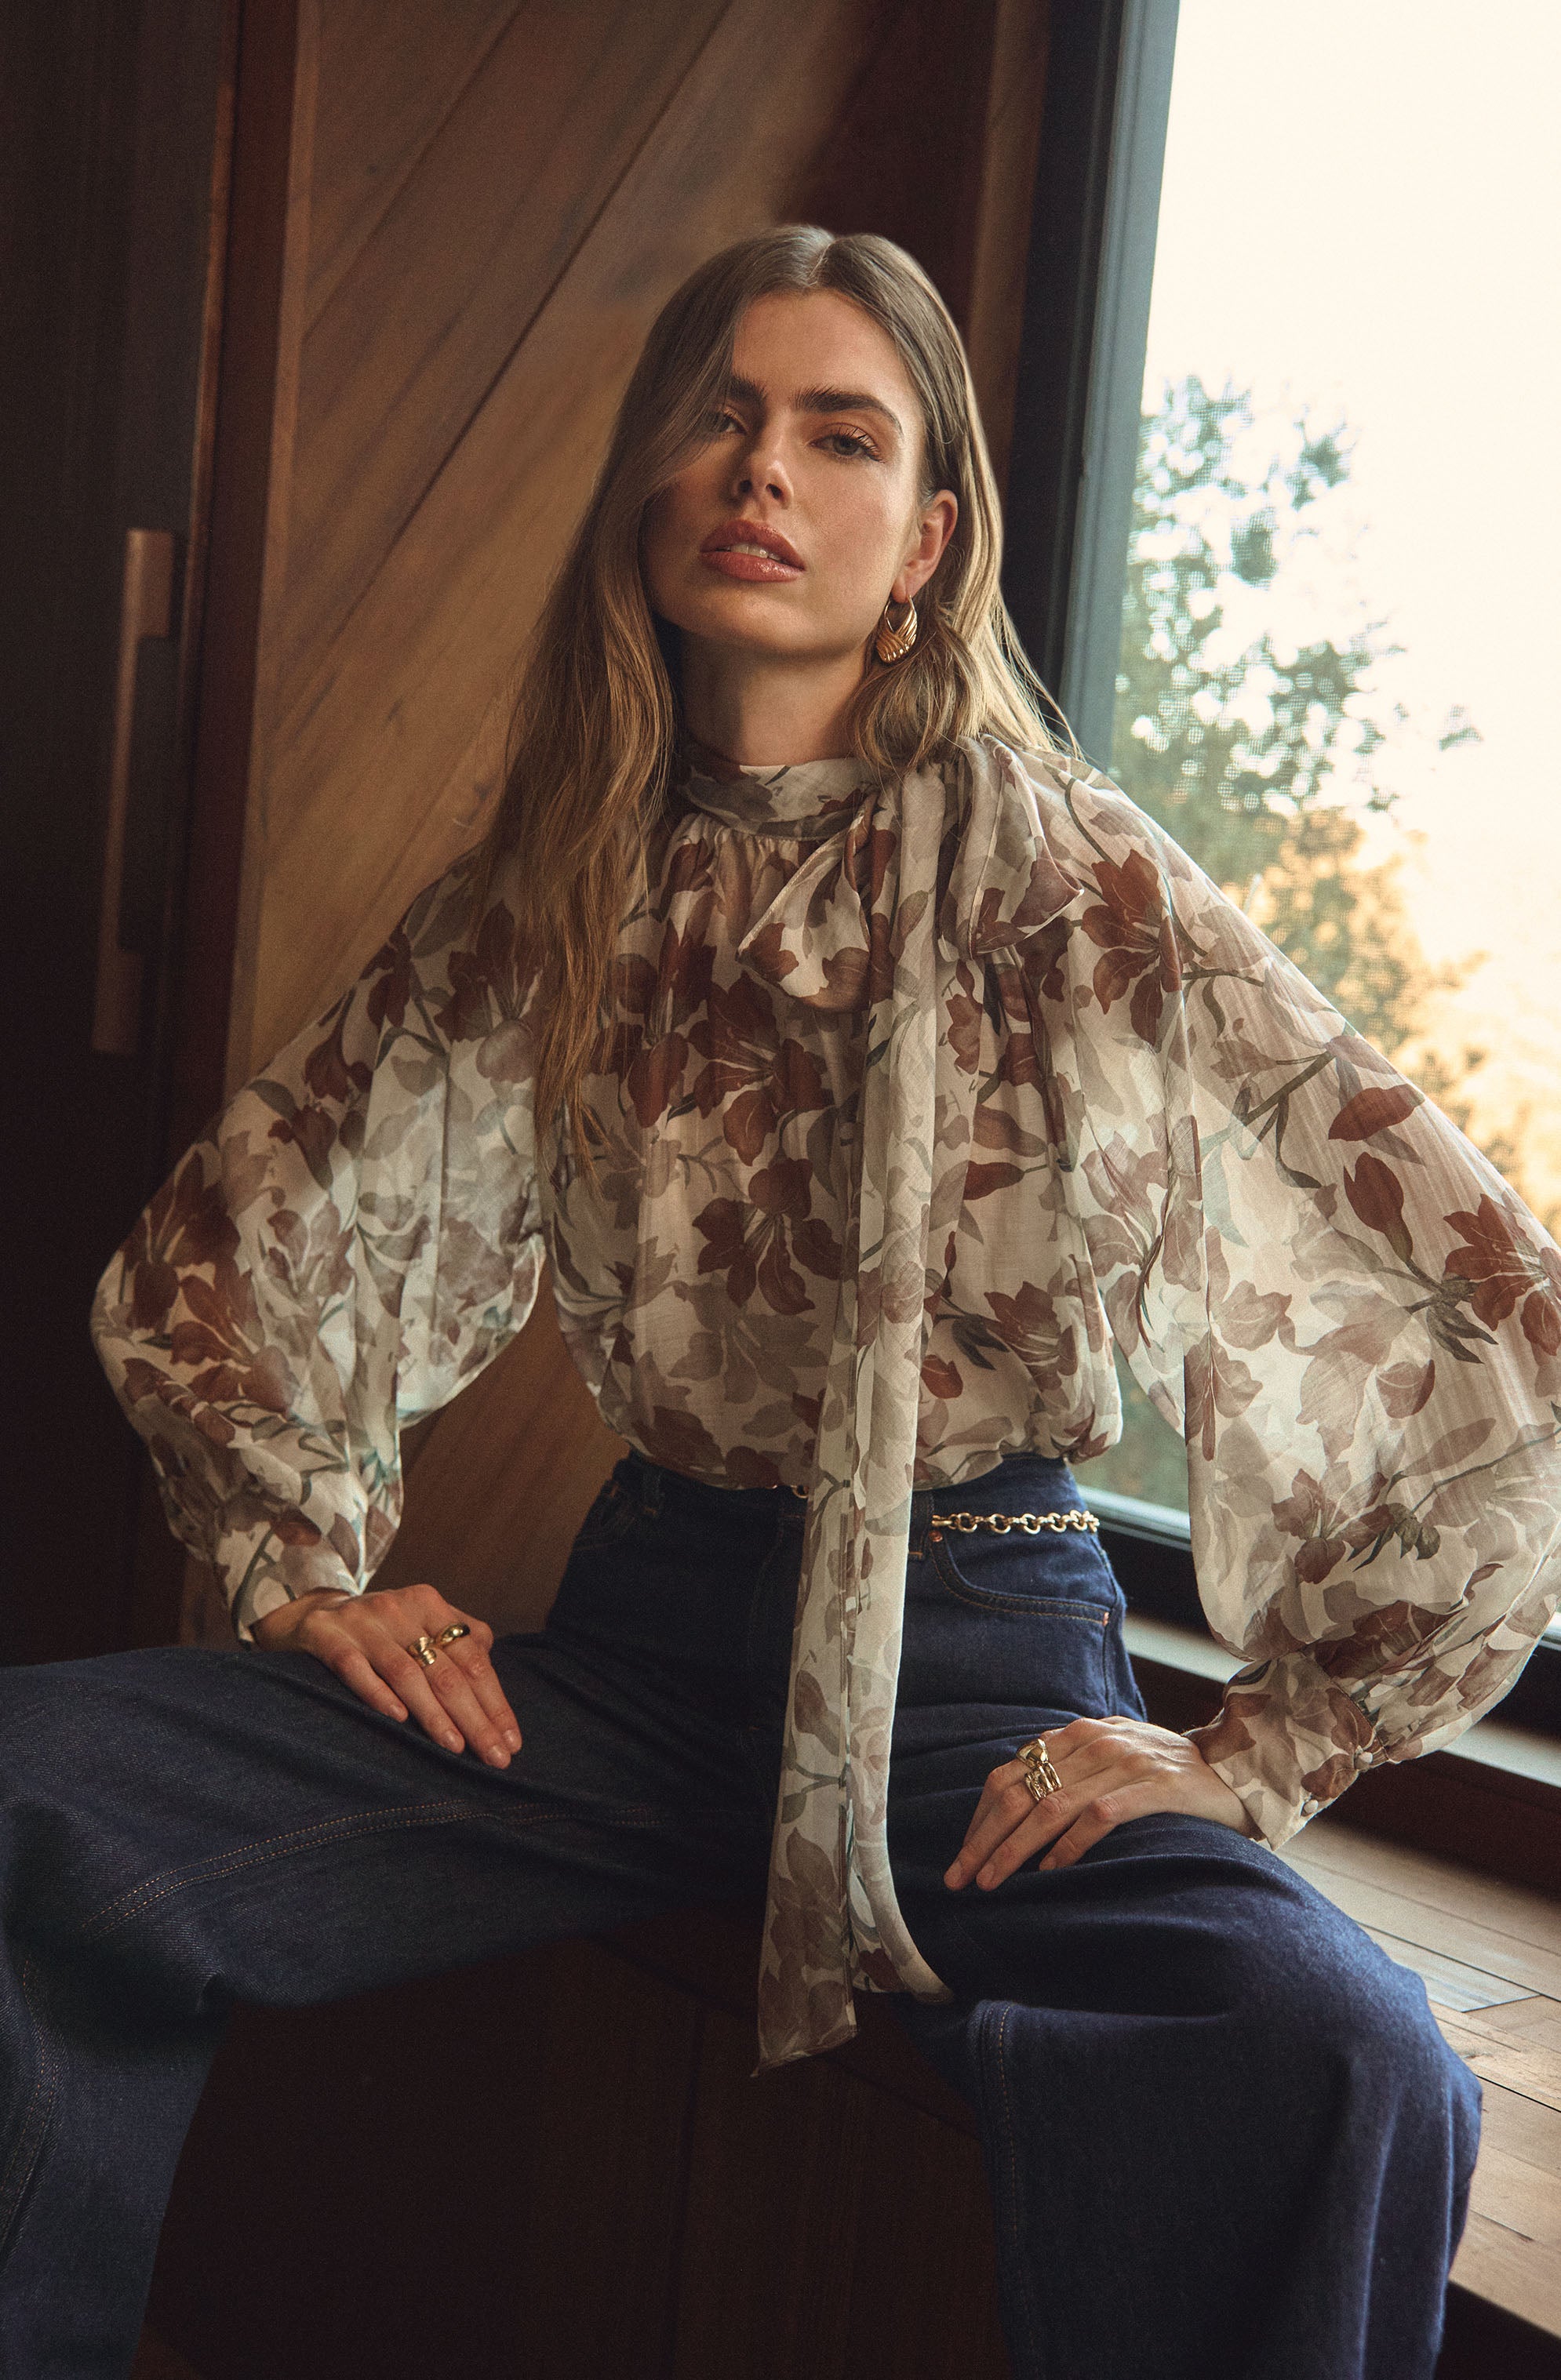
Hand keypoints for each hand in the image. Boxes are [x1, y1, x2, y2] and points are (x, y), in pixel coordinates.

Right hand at [251, 1583, 521, 1768]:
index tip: (511, 1741)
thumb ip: (460, 1640)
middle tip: (494, 1756)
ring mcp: (362, 1622)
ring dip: (432, 1713)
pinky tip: (398, 1718)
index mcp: (430, 1605)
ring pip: (405, 1672)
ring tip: (455, 1746)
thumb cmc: (382, 1630)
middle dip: (475, 1717)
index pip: (473, 1658)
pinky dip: (377, 1692)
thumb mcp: (422, 1622)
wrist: (313, 1613)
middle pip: (445, 1670)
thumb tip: (493, 1679)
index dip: (495, 1701)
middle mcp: (400, 1609)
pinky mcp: (327, 1637)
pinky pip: (355, 1667)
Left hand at [942, 1714, 1252, 1891]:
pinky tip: (1051, 1872)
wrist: (1237, 1770)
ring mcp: (1124, 1762)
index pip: (1010, 1773)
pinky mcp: (1153, 1787)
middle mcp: (1095, 1741)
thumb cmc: (1166, 1775)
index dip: (980, 1817)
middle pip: (1020, 1790)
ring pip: (1050, 1805)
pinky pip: (1098, 1817)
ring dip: (1015, 1848)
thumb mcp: (1112, 1760)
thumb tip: (1015, 1806)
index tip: (962, 1857)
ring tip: (994, 1882)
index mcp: (1078, 1734)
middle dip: (985, 1838)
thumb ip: (1071, 1770)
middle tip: (961, 1879)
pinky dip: (1068, 1846)